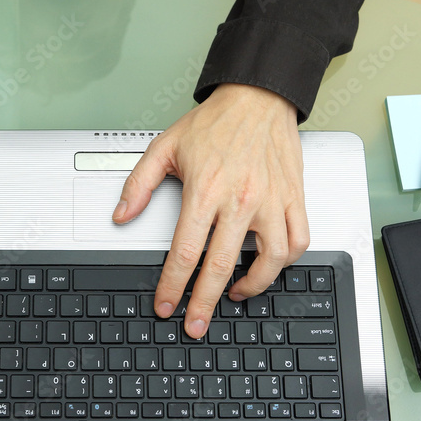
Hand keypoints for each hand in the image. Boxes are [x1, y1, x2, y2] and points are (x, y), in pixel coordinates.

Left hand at [113, 83, 308, 337]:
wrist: (258, 96)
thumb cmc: (215, 122)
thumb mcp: (165, 147)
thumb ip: (139, 184)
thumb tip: (121, 215)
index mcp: (205, 191)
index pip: (185, 252)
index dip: (173, 286)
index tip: (166, 305)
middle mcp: (239, 200)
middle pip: (221, 267)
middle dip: (204, 304)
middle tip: (195, 325)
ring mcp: (270, 201)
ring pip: (270, 261)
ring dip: (251, 286)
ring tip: (235, 294)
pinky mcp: (293, 198)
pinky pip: (298, 240)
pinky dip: (286, 262)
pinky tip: (270, 266)